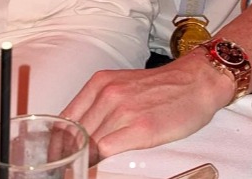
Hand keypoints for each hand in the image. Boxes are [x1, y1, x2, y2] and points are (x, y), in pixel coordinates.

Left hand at [61, 52, 232, 161]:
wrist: (196, 81)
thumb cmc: (163, 87)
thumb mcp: (122, 85)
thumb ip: (100, 103)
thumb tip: (78, 130)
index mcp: (100, 83)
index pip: (64, 118)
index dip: (56, 143)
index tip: (55, 158)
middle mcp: (107, 94)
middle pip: (73, 133)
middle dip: (66, 156)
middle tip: (65, 169)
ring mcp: (123, 111)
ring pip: (87, 143)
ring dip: (80, 161)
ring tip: (78, 171)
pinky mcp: (141, 129)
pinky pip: (105, 150)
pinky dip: (96, 163)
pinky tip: (95, 169)